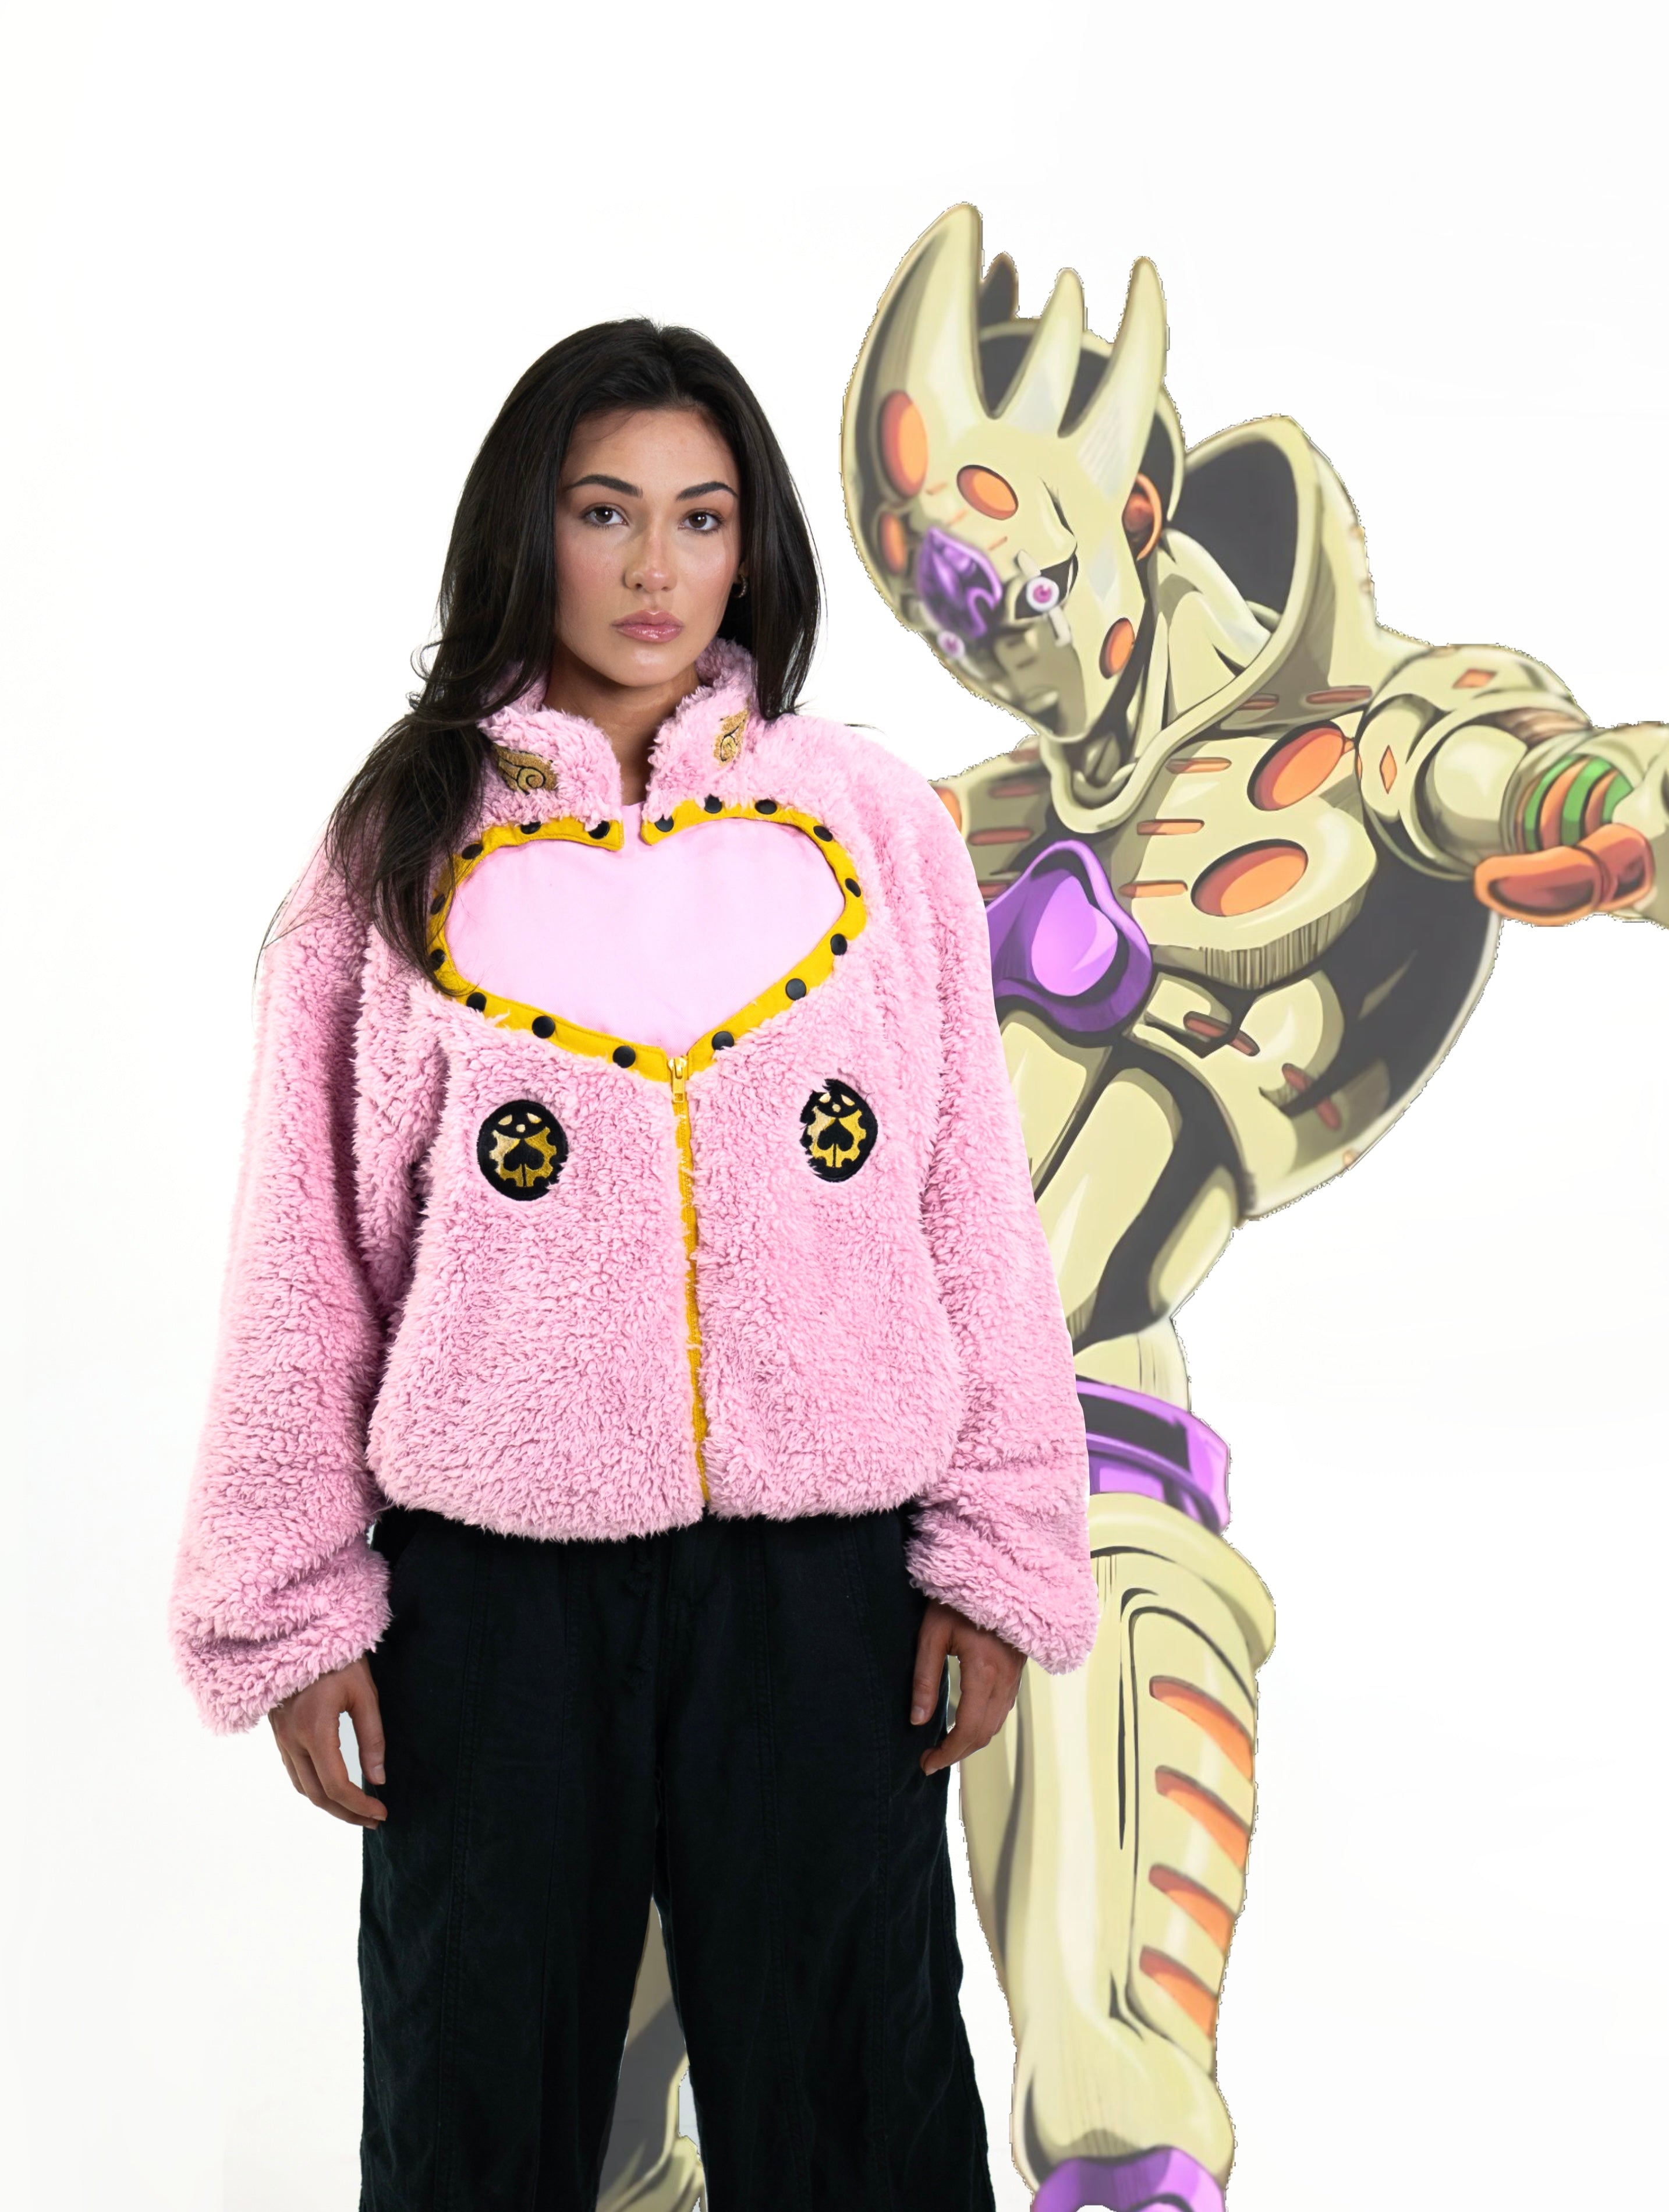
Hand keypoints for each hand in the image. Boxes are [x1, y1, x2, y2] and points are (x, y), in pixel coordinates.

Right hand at [269, 1656, 386, 1827]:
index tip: (382, 1812)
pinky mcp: (278, 1734)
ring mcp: (281, 1738)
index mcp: (315, 1729)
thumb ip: (372, 1737)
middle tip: (374, 1820)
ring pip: (302, 1787)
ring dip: (329, 1805)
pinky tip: (333, 1788)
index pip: (336, 1785)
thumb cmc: (338, 1659)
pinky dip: (313, 1789)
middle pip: (317, 1795)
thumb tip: (379, 1778)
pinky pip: (294, 1772)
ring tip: (357, 1810)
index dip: (360, 1806)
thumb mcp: (364, 1693)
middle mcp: (292, 1740)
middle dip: (347, 1814)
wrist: (298, 1635)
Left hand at [910, 1600, 1024, 1775]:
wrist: (998, 1574)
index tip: (927, 1763)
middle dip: (958, 1753)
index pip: (969, 1729)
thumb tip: (917, 1719)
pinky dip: (985, 1724)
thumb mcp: (932, 1633)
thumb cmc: (959, 1598)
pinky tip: (966, 1722)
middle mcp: (1005, 1679)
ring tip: (946, 1746)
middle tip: (931, 1759)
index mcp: (984, 1671)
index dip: (948, 1753)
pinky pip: (1003, 1709)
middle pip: (985, 1733)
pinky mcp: (1016, 1670)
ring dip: (973, 1741)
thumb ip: (925, 1678)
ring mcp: (1014, 1676)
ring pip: (997, 1724)